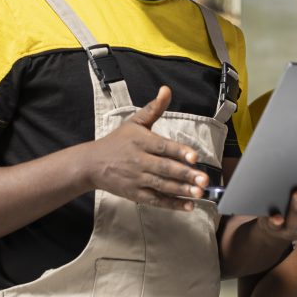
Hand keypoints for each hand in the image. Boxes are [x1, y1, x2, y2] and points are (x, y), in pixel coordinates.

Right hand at [87, 86, 208, 209]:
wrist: (92, 164)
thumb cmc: (118, 141)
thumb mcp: (134, 122)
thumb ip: (154, 108)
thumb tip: (166, 90)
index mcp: (141, 141)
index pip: (163, 147)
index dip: (179, 151)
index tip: (194, 156)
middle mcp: (140, 161)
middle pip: (165, 169)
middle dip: (186, 175)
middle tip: (204, 179)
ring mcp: (137, 180)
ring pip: (162, 186)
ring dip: (182, 191)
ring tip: (200, 193)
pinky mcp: (136, 194)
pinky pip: (156, 200)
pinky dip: (172, 204)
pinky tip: (188, 206)